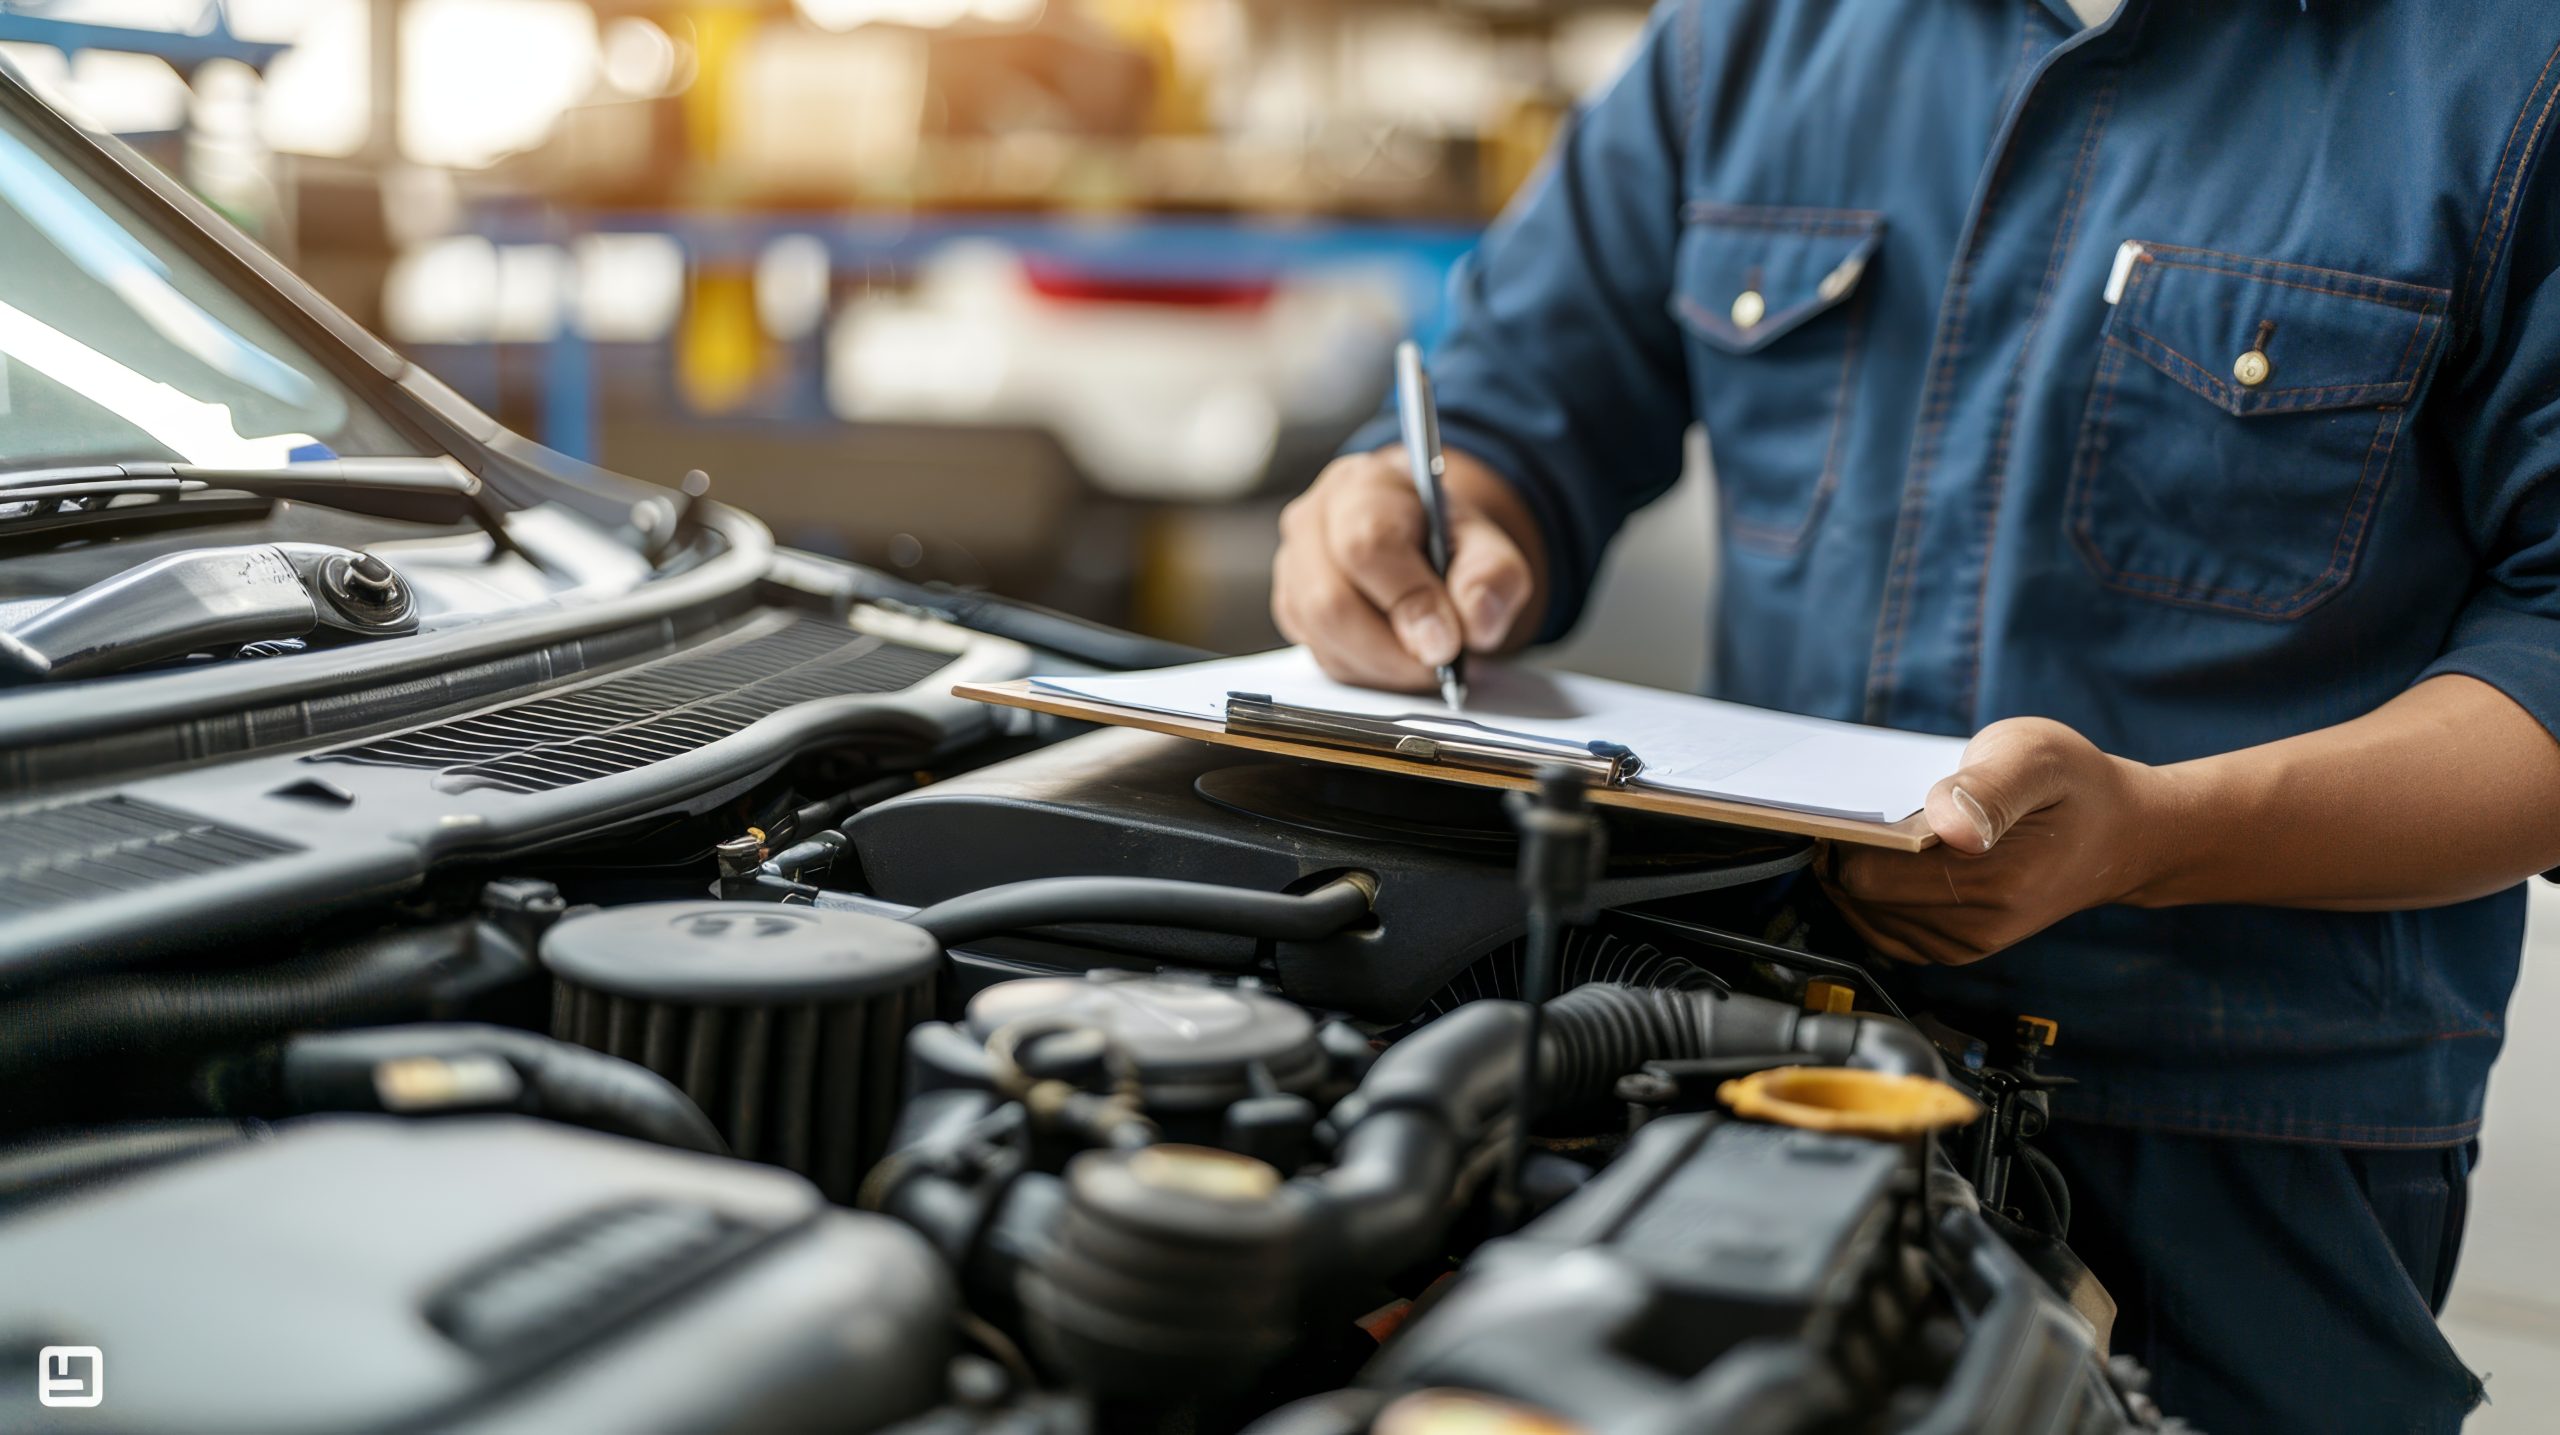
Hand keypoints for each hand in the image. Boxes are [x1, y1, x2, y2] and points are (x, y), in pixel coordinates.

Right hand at [1272, 447, 1546, 689]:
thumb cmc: (1447, 542)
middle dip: (1392, 648)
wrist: (1422, 545)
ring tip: (1424, 661)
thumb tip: (1474, 620)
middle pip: (1330, 600)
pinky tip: (1397, 656)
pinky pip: (1320, 656)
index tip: (1448, 640)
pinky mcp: (1291, 609)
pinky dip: (1366, 670)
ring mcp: (1293, 567)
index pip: (1368, 544)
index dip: (1408, 600)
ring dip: (1382, 665)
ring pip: (1322, 636)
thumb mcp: (1490, 547)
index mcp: (1365, 485)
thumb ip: (1492, 576)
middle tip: (1439, 662)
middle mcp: (1313, 520)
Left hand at [1820, 718, 2172, 965]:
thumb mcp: (2038, 758)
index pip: (1869, 874)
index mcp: (1994, 882)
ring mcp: (1964, 943)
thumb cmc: (2076, 788)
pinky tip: (1888, 857)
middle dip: (1848, 851)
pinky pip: (1883, 928)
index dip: (1845, 836)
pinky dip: (1872, 894)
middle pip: (1858, 896)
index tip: (1850, 800)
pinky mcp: (1954, 947)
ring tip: (1884, 829)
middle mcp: (1975, 927)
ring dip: (1859, 872)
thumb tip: (1948, 822)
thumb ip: (1990, 787)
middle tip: (1868, 807)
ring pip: (1864, 915)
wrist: (2121, 837)